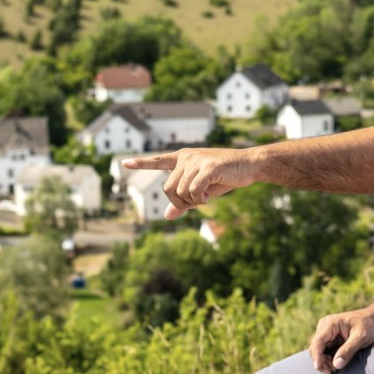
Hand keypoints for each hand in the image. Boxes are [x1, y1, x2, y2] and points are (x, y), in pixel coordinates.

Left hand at [123, 148, 257, 219]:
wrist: (249, 166)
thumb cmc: (224, 177)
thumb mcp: (201, 191)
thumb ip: (183, 202)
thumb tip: (167, 216)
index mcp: (183, 158)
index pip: (158, 161)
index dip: (141, 163)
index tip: (124, 163)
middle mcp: (186, 157)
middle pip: (167, 189)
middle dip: (180, 202)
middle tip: (196, 202)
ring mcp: (196, 161)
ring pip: (179, 192)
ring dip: (192, 201)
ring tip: (205, 196)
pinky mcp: (208, 167)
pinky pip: (192, 191)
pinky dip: (199, 199)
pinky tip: (208, 197)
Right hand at [307, 307, 373, 373]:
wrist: (373, 319)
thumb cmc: (368, 325)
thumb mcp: (361, 337)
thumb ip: (348, 350)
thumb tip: (336, 365)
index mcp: (331, 323)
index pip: (318, 341)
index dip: (317, 356)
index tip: (319, 368)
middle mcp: (324, 326)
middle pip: (315, 347)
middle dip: (320, 362)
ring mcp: (325, 331)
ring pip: (318, 350)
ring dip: (323, 362)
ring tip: (333, 372)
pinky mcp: (328, 337)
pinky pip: (323, 350)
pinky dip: (326, 359)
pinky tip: (334, 366)